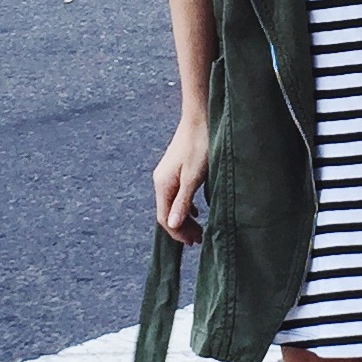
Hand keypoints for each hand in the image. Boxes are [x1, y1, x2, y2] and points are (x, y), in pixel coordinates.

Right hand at [153, 112, 207, 244]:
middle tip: (199, 239)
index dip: (178, 233)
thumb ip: (183, 201)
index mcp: (163, 185)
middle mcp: (160, 181)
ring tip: (199, 229)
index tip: (193, 242)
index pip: (165, 218)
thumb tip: (172, 225)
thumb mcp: (193, 177)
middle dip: (182, 228)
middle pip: (167, 212)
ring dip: (185, 218)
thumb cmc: (200, 147)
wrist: (200, 118)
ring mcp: (167, 174)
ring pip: (173, 204)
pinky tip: (197, 211)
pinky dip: (186, 206)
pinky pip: (177, 194)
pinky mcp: (175, 169)